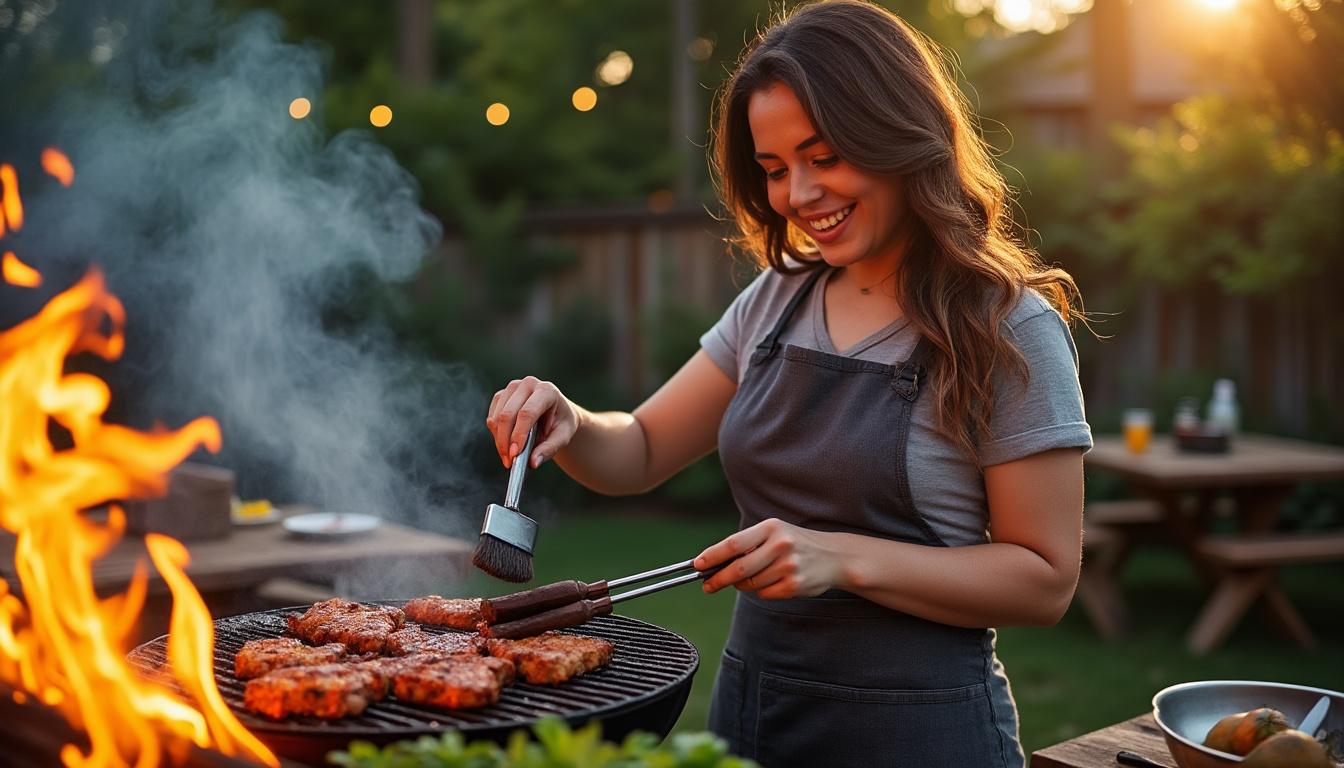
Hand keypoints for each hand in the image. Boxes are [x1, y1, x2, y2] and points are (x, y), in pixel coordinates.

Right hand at [485, 376, 578, 468]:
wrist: (557, 413)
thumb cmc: (561, 424)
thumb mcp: (562, 437)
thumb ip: (549, 449)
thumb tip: (532, 463)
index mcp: (547, 391)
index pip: (527, 413)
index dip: (519, 434)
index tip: (515, 454)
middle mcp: (528, 384)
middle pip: (507, 415)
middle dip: (505, 441)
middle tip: (509, 462)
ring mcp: (512, 388)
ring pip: (496, 418)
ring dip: (499, 441)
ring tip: (509, 457)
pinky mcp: (501, 396)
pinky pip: (492, 418)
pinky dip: (496, 435)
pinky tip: (506, 445)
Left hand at [694, 518, 844, 599]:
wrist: (834, 557)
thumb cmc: (796, 543)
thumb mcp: (774, 533)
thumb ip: (747, 545)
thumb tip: (713, 563)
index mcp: (771, 528)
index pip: (734, 543)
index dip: (713, 556)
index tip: (698, 565)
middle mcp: (780, 545)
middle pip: (739, 568)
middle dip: (719, 579)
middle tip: (707, 585)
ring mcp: (789, 566)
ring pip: (750, 584)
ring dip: (743, 585)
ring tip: (752, 577)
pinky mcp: (795, 585)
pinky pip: (765, 594)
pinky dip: (761, 591)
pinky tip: (771, 582)